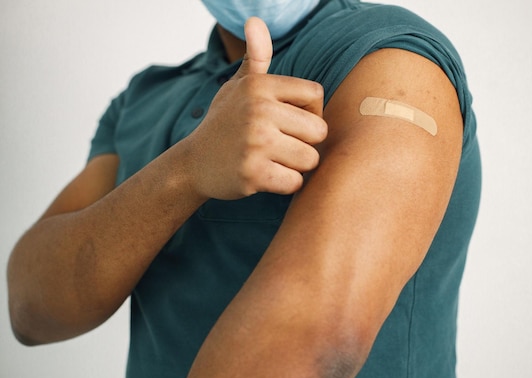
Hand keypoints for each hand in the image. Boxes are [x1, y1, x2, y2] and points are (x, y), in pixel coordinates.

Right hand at [185, 17, 326, 199]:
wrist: (193, 163)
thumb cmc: (225, 123)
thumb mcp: (238, 87)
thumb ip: (257, 58)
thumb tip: (254, 20)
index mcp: (259, 86)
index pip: (315, 95)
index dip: (307, 112)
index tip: (285, 120)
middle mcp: (258, 110)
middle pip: (319, 131)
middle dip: (305, 142)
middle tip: (280, 145)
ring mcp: (255, 143)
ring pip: (310, 159)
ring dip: (296, 165)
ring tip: (273, 159)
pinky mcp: (253, 174)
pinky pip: (295, 182)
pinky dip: (284, 184)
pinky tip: (266, 176)